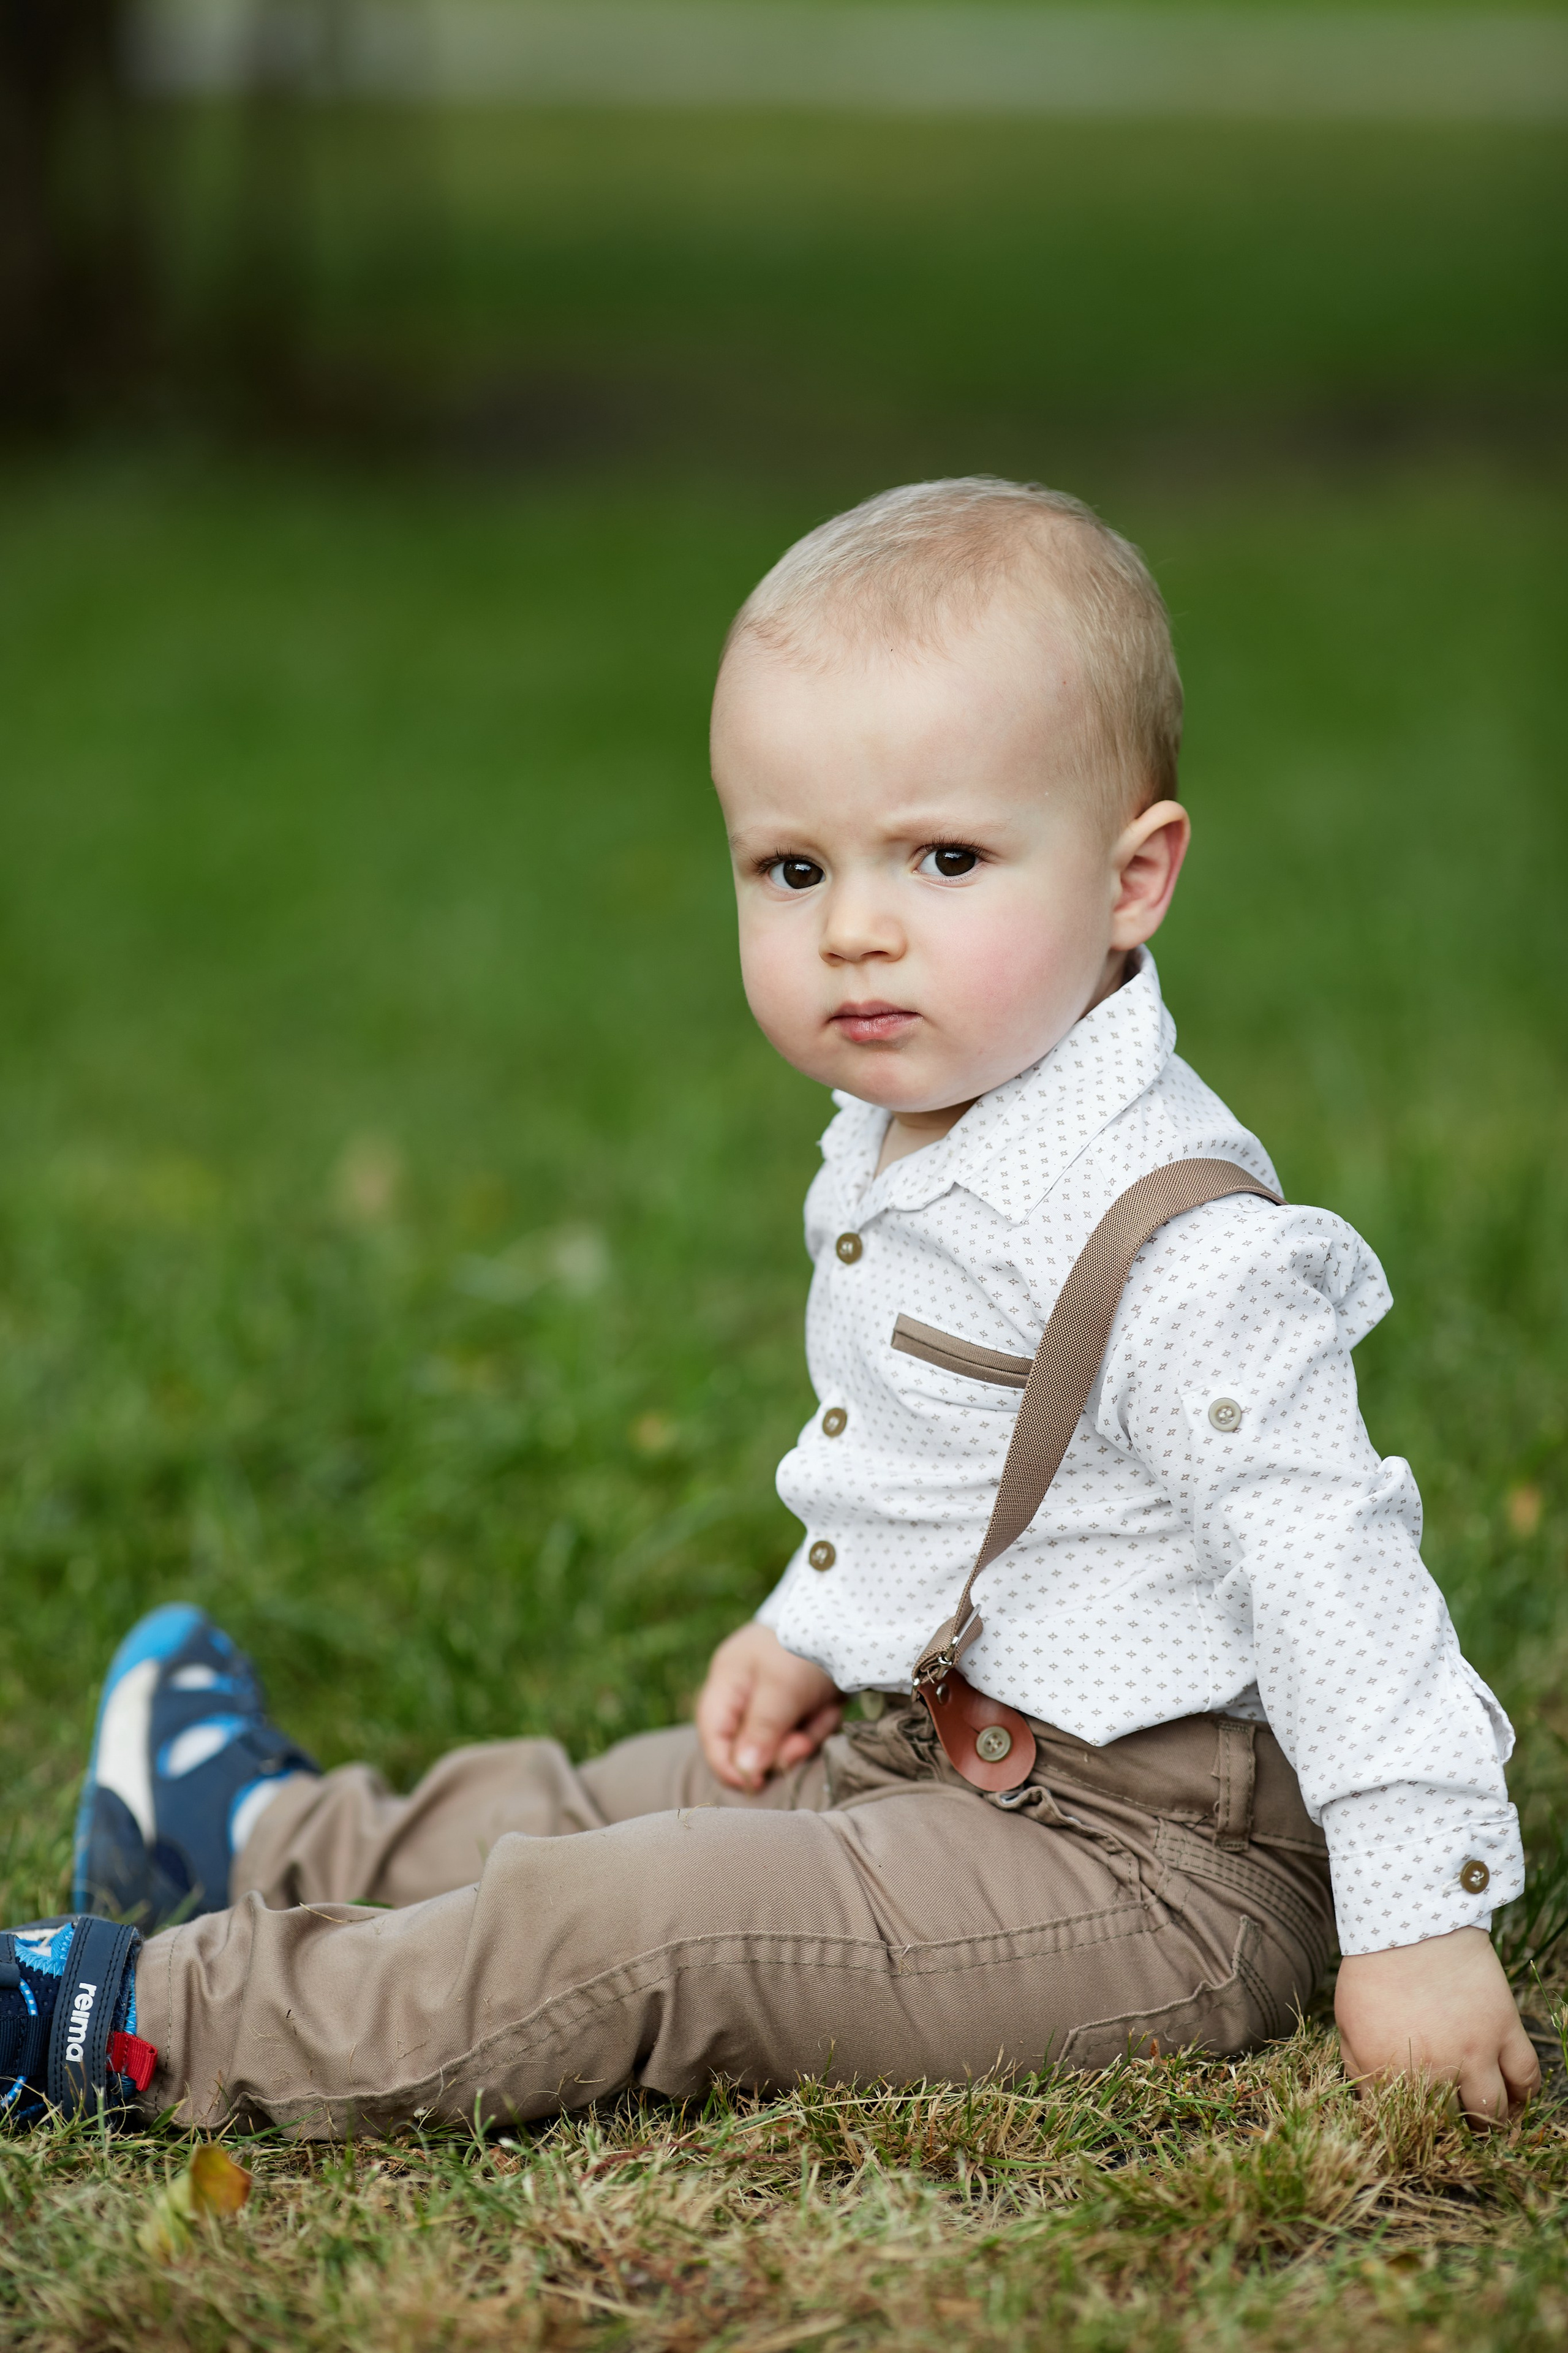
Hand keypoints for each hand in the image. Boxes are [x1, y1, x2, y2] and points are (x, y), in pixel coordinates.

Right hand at [695, 1623, 843, 1791]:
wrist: (853, 1617)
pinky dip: (820, 1723)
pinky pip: (806, 1728)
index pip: (713, 1733)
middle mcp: (747, 1689)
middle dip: (780, 1747)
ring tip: (824, 1714)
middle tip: (803, 1743)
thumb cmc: (805, 1648)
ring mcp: (776, 1694)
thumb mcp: (782, 1689)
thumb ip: (760, 1731)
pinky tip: (832, 1707)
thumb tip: (744, 1774)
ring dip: (806, 1735)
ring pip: (783, 1740)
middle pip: (751, 1743)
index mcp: (728, 1681)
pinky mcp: (803, 1699)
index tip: (754, 1785)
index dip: (727, 1765)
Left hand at [1335, 1925, 1540, 2125]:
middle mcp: (1433, 2069)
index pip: (1399, 2126)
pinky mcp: (1503, 2029)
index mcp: (1387, 2070)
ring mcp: (1473, 2050)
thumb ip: (1358, 2067)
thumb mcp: (1348, 2021)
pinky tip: (1513, 2095)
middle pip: (1452, 2129)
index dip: (1406, 2136)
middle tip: (1453, 2131)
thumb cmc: (1372, 1971)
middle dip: (1452, 2137)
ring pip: (1494, 2112)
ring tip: (1484, 2120)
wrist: (1408, 1921)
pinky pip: (1526, 2076)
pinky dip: (1524, 2094)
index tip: (1414, 2136)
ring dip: (1490, 2123)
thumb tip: (1373, 2101)